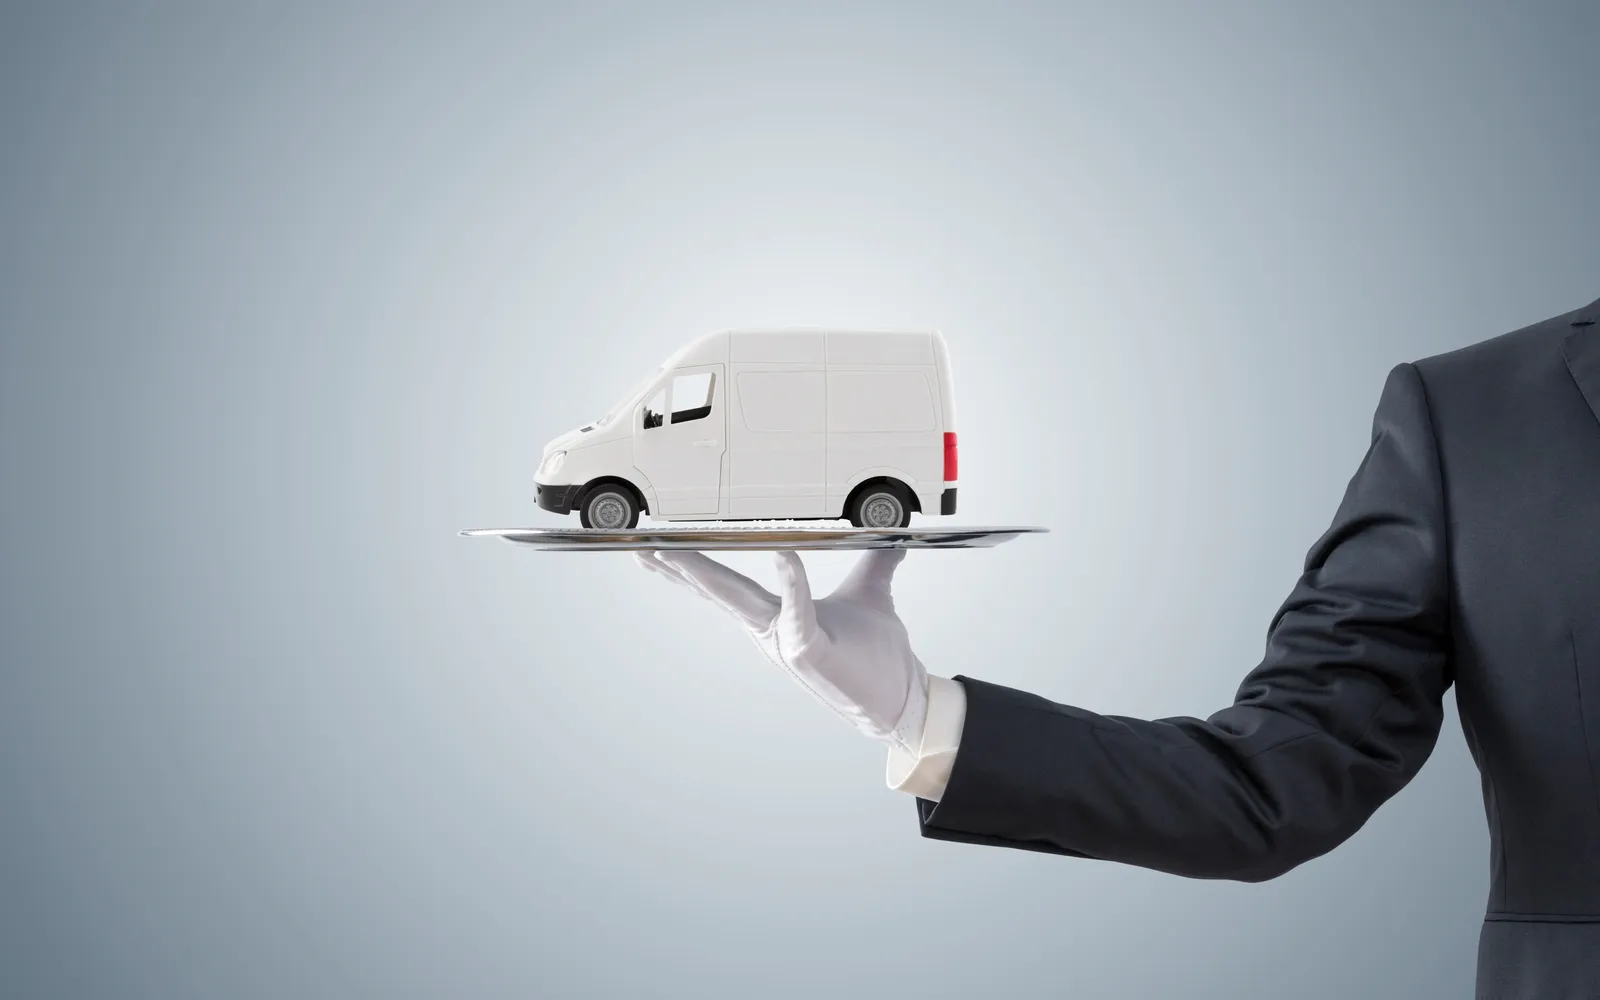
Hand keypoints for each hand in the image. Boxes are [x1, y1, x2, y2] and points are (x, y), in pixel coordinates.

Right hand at [634, 549, 928, 755]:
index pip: (728, 586)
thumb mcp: (872, 594)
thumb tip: (893, 537)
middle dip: (680, 569)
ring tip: (676, 554)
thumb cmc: (879, 655)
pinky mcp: (810, 651)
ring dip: (707, 577)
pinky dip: (791, 581)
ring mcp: (786, 642)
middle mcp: (772, 630)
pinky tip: (784, 553)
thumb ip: (876, 563)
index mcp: (777, 615)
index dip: (694, 567)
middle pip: (720, 592)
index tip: (661, 547)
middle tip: (645, 547)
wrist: (902, 698)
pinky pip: (797, 610)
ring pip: (740, 602)